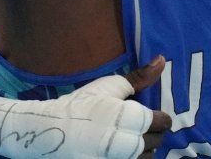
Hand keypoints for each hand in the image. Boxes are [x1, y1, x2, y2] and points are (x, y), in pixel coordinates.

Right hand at [0, 56, 170, 158]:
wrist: (48, 131)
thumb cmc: (80, 104)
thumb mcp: (108, 86)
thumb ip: (139, 77)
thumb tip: (162, 61)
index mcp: (128, 117)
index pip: (162, 122)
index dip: (159, 118)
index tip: (152, 116)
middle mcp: (126, 143)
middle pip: (156, 142)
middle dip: (151, 134)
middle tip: (139, 128)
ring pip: (146, 158)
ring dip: (143, 150)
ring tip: (130, 142)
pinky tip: (120, 153)